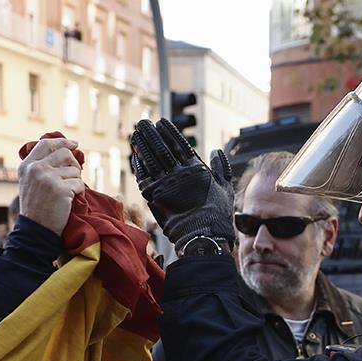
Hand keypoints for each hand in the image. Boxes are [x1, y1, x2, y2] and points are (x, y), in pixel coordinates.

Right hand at [17, 136, 84, 235]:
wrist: (36, 230)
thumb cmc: (36, 208)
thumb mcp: (30, 182)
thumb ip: (41, 166)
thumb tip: (65, 150)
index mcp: (27, 165)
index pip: (46, 144)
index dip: (63, 142)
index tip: (74, 144)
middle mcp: (36, 169)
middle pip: (65, 154)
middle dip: (74, 164)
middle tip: (74, 175)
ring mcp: (48, 178)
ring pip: (75, 170)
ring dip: (76, 181)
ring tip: (68, 193)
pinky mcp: (61, 190)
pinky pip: (79, 184)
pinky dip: (80, 192)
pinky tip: (72, 200)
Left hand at [129, 119, 234, 250]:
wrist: (202, 237)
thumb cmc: (217, 215)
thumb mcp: (225, 189)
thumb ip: (221, 168)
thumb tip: (216, 151)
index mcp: (196, 169)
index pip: (179, 144)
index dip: (169, 132)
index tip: (161, 122)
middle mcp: (179, 174)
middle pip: (161, 148)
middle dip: (151, 133)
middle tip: (143, 123)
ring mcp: (165, 185)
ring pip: (150, 159)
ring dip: (142, 145)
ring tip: (136, 134)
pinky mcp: (154, 197)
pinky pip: (143, 177)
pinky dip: (139, 165)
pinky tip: (136, 157)